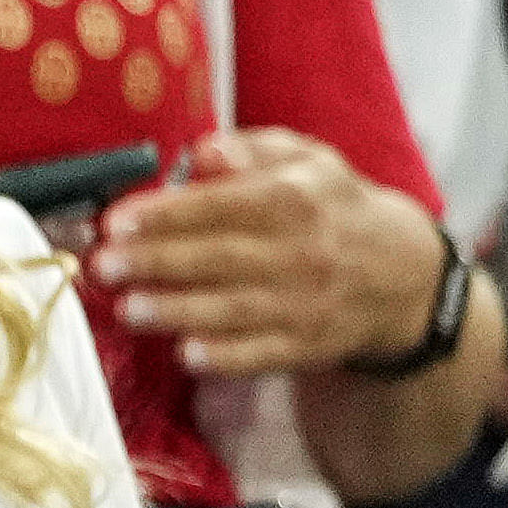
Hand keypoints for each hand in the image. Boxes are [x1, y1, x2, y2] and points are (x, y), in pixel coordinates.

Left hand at [97, 130, 450, 379]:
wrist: (402, 274)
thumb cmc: (331, 208)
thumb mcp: (307, 162)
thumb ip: (252, 151)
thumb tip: (203, 151)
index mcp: (295, 198)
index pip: (223, 204)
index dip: (167, 214)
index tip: (117, 221)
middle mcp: (301, 250)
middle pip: (220, 257)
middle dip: (157, 262)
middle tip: (104, 265)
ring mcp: (304, 302)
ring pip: (232, 309)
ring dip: (176, 311)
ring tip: (126, 309)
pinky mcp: (305, 345)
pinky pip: (260, 354)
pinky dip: (224, 356)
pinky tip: (185, 353)